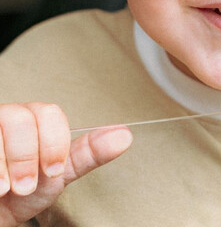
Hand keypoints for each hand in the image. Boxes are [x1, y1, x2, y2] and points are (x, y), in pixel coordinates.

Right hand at [0, 103, 131, 226]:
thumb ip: (88, 154)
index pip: (49, 113)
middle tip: (27, 185)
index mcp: (35, 120)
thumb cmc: (23, 191)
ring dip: (5, 166)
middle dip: (27, 156)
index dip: (54, 142)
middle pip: (20, 118)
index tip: (54, 170)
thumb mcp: (59, 173)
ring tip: (6, 190)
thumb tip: (125, 135)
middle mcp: (8, 119)